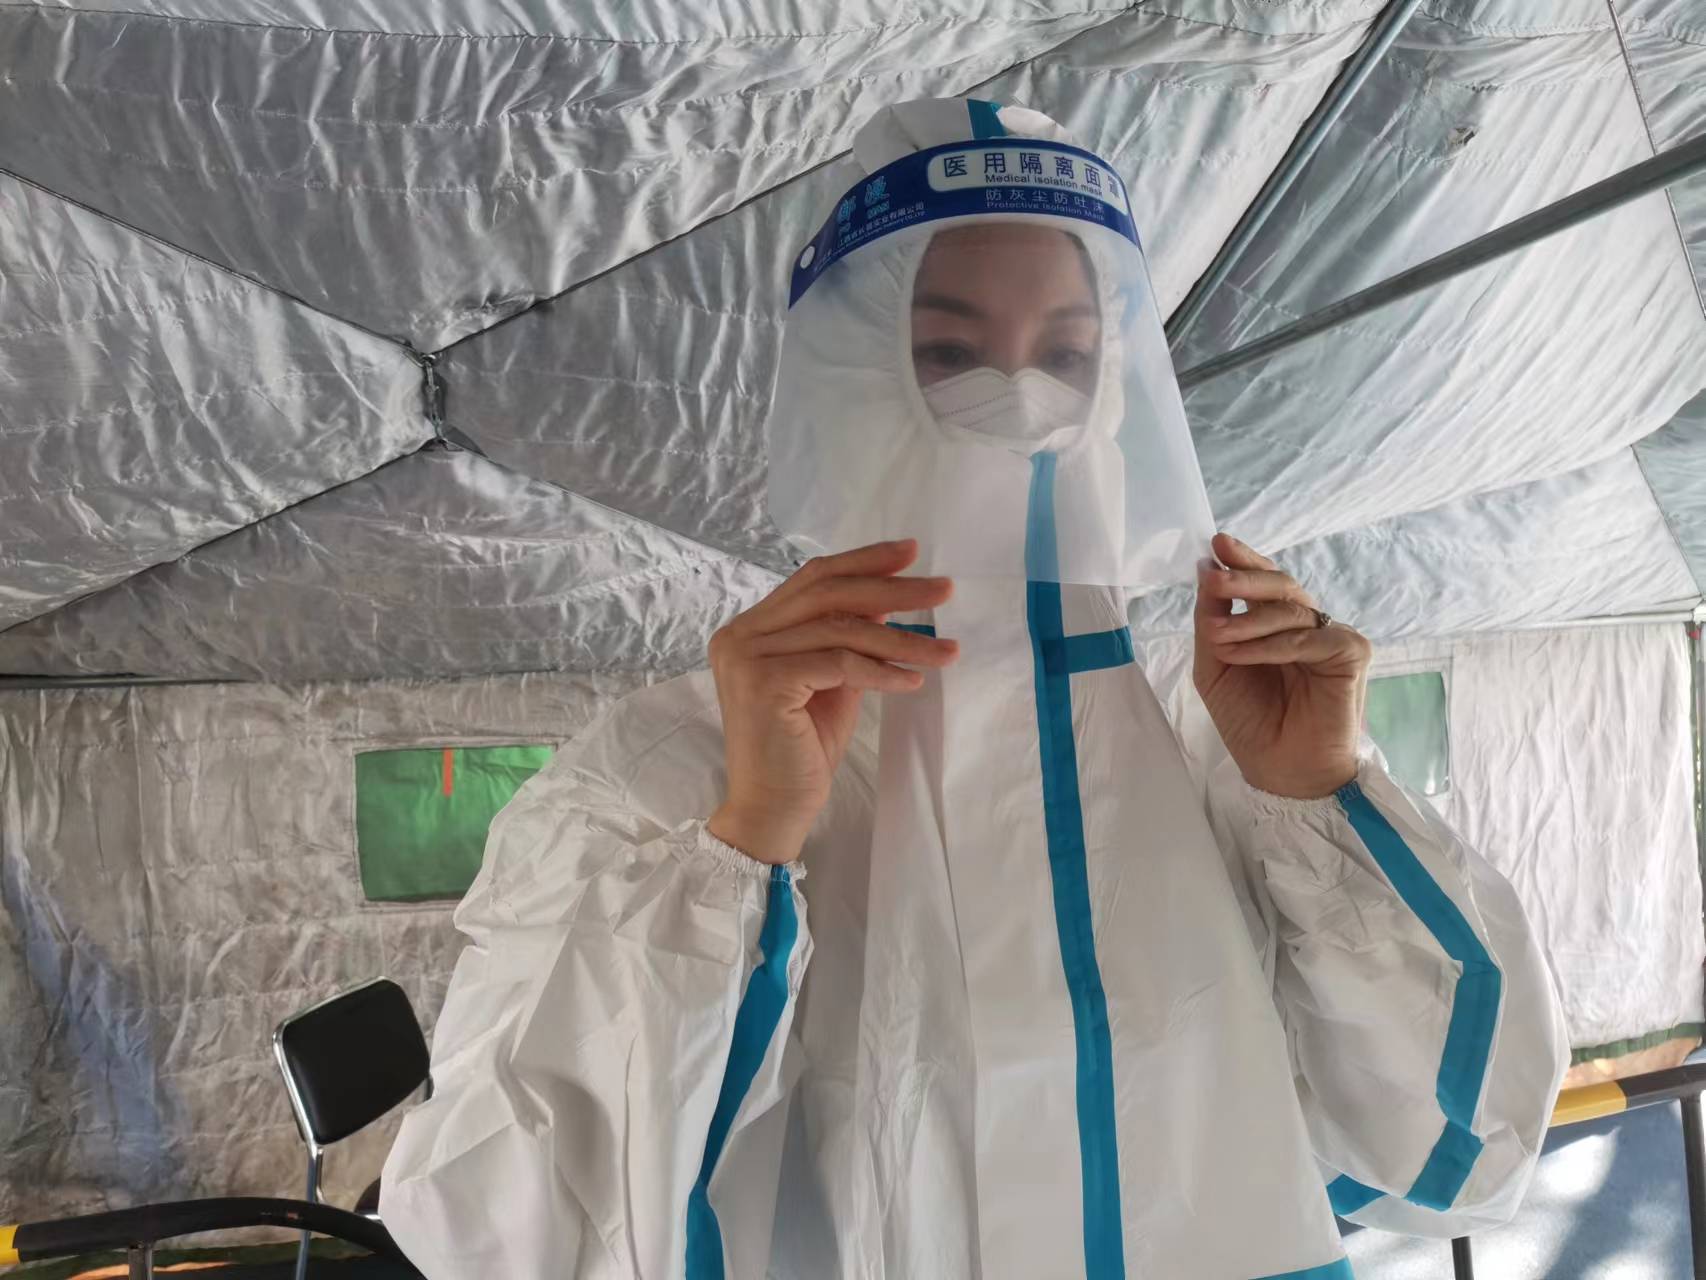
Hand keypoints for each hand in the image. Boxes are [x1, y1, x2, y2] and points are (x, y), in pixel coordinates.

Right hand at [707, 540, 958, 863]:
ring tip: (947, 650)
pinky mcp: (764, 683)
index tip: (910, 553)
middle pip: (828, 593)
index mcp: (751, 628)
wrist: (772, 808)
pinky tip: (914, 681)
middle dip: (892, 588)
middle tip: (944, 589)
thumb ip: (849, 638)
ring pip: (841, 630)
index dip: (864, 561)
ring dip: (902, 637)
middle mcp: (740, 635)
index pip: (813, 579)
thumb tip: (888, 597)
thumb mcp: (833, 681)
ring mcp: (747, 657)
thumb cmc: (801, 750)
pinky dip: (883, 671)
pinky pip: (840, 664)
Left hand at [1193, 533, 1371, 799]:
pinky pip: (1309, 637)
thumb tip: (1207, 570)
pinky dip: (1273, 645)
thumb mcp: (1216, 666)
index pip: (1264, 582)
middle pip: (1280, 585)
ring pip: (1291, 608)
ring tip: (1218, 635)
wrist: (1279, 769)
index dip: (1243, 560)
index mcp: (1276, 623)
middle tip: (1216, 575)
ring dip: (1249, 619)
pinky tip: (1244, 655)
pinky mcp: (1351, 653)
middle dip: (1245, 577)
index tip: (1217, 543)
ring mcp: (1331, 636)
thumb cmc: (1250, 721)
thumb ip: (1212, 620)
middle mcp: (1306, 624)